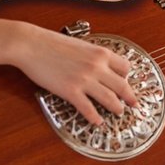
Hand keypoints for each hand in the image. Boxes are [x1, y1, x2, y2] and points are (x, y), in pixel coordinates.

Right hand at [12, 24, 137, 124]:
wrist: (30, 45)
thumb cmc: (50, 43)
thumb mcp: (79, 45)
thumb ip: (92, 56)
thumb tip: (98, 66)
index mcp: (100, 53)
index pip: (125, 67)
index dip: (126, 77)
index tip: (125, 82)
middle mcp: (97, 67)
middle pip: (122, 85)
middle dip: (130, 97)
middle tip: (134, 103)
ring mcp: (85, 80)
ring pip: (109, 99)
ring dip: (117, 108)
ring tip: (119, 112)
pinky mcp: (70, 91)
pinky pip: (88, 108)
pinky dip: (95, 117)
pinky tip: (98, 121)